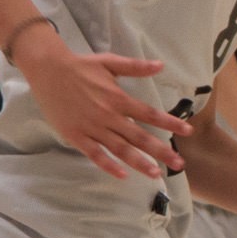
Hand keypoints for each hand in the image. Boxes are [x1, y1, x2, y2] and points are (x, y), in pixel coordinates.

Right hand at [19, 28, 184, 179]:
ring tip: (156, 174)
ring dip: (139, 162)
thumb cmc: (81, 66)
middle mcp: (108, 116)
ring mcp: (92, 127)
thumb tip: (161, 65)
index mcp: (118, 98)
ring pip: (120, 149)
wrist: (48, 70)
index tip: (188, 132)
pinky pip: (94, 154)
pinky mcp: (76, 135)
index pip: (150, 114)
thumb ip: (136, 67)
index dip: (170, 123)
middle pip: (139, 137)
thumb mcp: (110, 62)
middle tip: (179, 164)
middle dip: (161, 151)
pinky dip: (108, 165)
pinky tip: (122, 175)